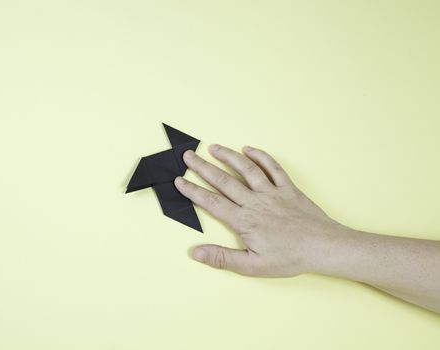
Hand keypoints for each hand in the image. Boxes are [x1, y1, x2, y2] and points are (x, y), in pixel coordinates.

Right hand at [174, 144, 345, 276]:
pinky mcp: (288, 188)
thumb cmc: (289, 258)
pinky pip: (272, 168)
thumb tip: (195, 252)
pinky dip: (260, 157)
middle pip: (223, 180)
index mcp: (244, 221)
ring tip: (213, 148)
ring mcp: (272, 192)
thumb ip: (222, 258)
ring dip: (228, 157)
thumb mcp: (252, 266)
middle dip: (203, 167)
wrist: (323, 247)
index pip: (211, 202)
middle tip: (188, 156)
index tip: (179, 181)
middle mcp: (254, 202)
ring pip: (245, 169)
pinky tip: (249, 150)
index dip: (193, 191)